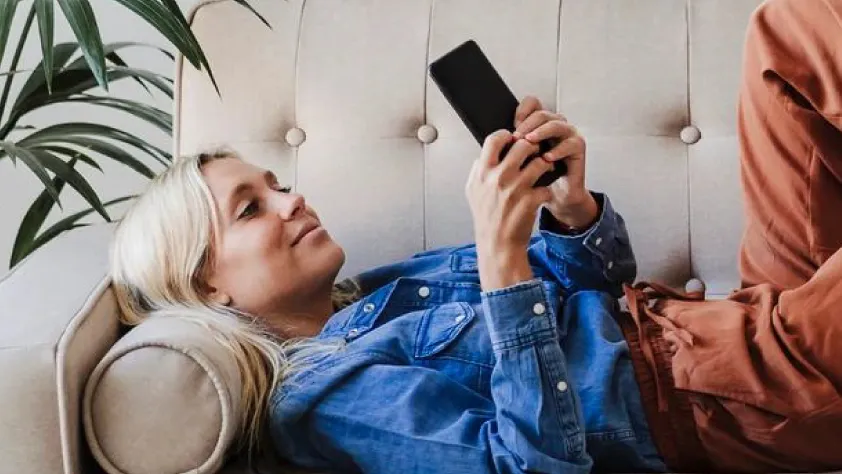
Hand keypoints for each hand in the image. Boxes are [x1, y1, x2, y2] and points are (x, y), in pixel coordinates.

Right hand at [465, 130, 554, 289]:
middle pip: (523, 145)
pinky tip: (543, 192)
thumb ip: (478, 170)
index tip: (513, 139)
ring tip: (544, 168)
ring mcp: (515, 190)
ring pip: (540, 162)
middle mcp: (498, 178)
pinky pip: (546, 185)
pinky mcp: (531, 201)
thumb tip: (484, 154)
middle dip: (532, 146)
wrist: (497, 244)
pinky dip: (547, 188)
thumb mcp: (473, 191)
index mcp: (482, 173)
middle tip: (535, 151)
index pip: (495, 139)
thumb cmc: (486, 217)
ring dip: (545, 164)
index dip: (507, 135)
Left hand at [514, 96, 598, 229]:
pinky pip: (571, 143)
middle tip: (516, 137)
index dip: (521, 111)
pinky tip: (547, 158)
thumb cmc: (535, 179)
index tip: (511, 126)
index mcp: (539, 125)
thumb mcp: (517, 163)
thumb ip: (508, 149)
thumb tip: (488, 143)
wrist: (553, 197)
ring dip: (541, 132)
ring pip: (556, 124)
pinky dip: (558, 150)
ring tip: (529, 141)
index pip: (532, 104)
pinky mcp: (578, 148)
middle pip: (542, 113)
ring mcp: (568, 134)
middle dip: (527, 124)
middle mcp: (554, 125)